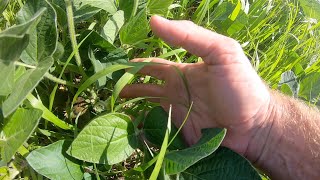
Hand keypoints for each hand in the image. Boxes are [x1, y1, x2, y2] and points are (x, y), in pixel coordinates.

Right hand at [121, 16, 270, 155]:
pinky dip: (141, 128)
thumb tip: (153, 21)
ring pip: (146, 110)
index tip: (113, 65)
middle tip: (105, 89)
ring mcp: (175, 114)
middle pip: (144, 88)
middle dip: (125, 87)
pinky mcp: (178, 134)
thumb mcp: (220, 52)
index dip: (133, 65)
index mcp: (181, 72)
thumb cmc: (240, 87)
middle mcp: (175, 92)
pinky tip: (126, 127)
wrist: (256, 126)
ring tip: (110, 109)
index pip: (150, 66)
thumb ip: (190, 36)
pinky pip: (155, 130)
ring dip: (129, 109)